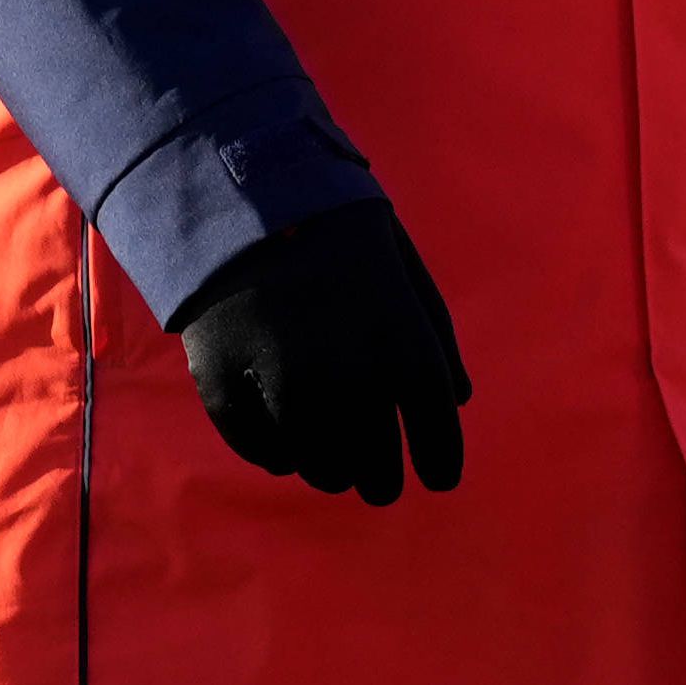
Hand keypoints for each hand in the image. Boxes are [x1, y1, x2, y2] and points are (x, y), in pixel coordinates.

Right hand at [176, 199, 471, 506]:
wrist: (245, 199)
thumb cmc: (340, 235)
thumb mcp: (404, 272)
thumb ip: (436, 337)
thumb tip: (460, 400)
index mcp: (402, 342)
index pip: (434, 431)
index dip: (441, 461)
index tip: (440, 480)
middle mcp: (347, 374)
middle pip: (374, 464)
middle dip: (381, 481)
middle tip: (380, 486)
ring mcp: (281, 386)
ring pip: (317, 466)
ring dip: (331, 472)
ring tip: (335, 468)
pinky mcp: (225, 389)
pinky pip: (262, 450)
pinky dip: (279, 455)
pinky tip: (287, 447)